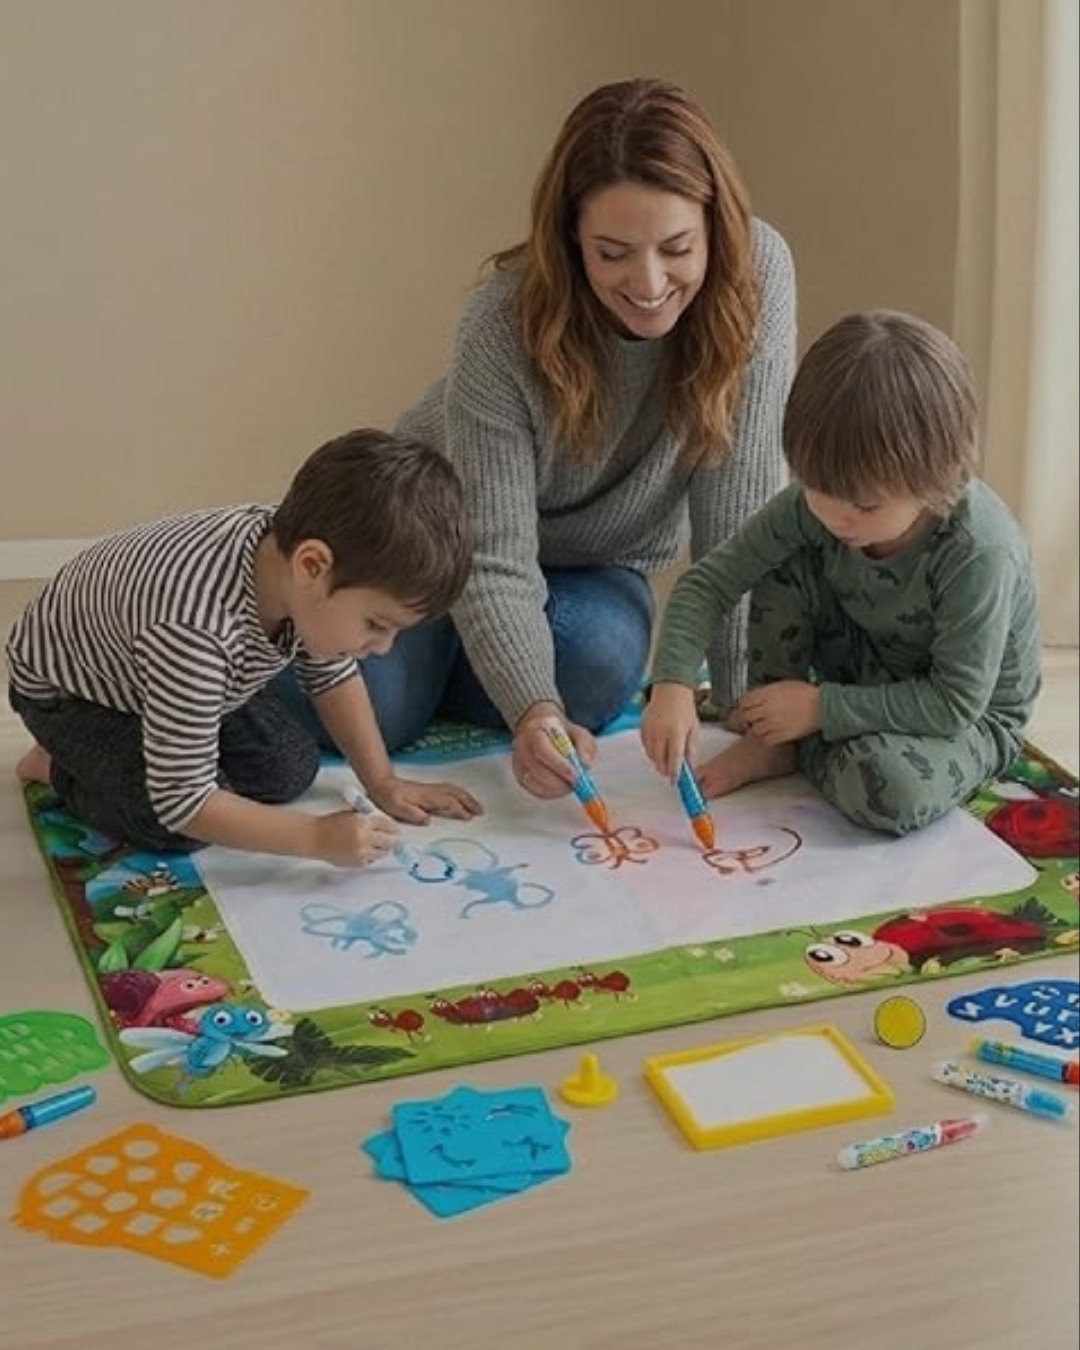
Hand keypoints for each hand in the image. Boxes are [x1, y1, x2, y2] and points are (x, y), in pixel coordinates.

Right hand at [312, 810, 398, 867]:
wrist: (316, 837)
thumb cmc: (332, 824)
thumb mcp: (353, 815)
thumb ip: (369, 819)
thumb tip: (387, 825)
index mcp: (363, 822)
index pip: (387, 825)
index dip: (393, 828)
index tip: (396, 830)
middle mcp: (364, 837)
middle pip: (390, 841)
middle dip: (393, 840)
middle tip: (394, 839)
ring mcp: (361, 852)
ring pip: (383, 852)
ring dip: (384, 848)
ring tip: (380, 845)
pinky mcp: (357, 862)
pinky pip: (372, 860)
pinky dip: (372, 855)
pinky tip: (367, 850)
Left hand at [366, 774, 482, 824]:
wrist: (382, 784)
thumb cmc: (388, 798)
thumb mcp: (396, 808)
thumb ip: (412, 814)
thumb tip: (427, 820)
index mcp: (425, 797)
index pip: (447, 803)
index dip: (459, 810)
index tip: (469, 817)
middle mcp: (431, 791)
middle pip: (455, 794)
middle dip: (469, 802)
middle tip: (480, 812)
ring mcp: (431, 789)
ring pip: (454, 790)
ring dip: (467, 797)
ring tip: (477, 807)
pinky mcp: (430, 789)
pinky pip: (450, 789)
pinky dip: (461, 794)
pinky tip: (463, 799)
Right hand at [512, 704, 595, 798]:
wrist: (542, 731)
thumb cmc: (560, 733)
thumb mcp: (577, 731)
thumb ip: (585, 744)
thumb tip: (586, 763)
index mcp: (534, 730)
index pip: (542, 749)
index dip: (559, 765)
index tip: (576, 775)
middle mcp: (522, 746)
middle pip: (537, 769)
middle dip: (559, 782)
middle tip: (576, 784)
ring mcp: (518, 762)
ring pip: (534, 782)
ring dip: (555, 789)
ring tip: (570, 785)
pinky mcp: (520, 776)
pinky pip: (534, 790)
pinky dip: (550, 793)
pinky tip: (560, 788)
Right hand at [640, 682, 697, 780]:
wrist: (670, 690)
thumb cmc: (684, 708)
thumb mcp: (694, 728)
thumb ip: (691, 748)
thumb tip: (690, 766)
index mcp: (676, 731)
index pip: (674, 758)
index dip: (674, 772)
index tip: (675, 781)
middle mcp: (660, 731)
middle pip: (659, 759)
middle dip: (664, 769)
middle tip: (670, 772)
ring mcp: (649, 729)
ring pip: (650, 755)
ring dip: (658, 761)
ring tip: (665, 759)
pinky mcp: (642, 727)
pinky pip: (645, 746)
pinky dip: (651, 751)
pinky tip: (659, 748)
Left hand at [738, 681, 820, 744]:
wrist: (821, 706)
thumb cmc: (805, 693)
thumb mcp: (782, 685)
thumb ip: (767, 692)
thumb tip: (757, 698)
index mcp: (766, 694)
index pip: (745, 701)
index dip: (742, 706)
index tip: (742, 709)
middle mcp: (766, 709)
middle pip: (745, 717)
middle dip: (743, 719)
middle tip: (744, 721)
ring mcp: (773, 724)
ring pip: (754, 730)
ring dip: (754, 729)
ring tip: (758, 729)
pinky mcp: (781, 735)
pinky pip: (766, 740)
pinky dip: (764, 739)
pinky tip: (768, 736)